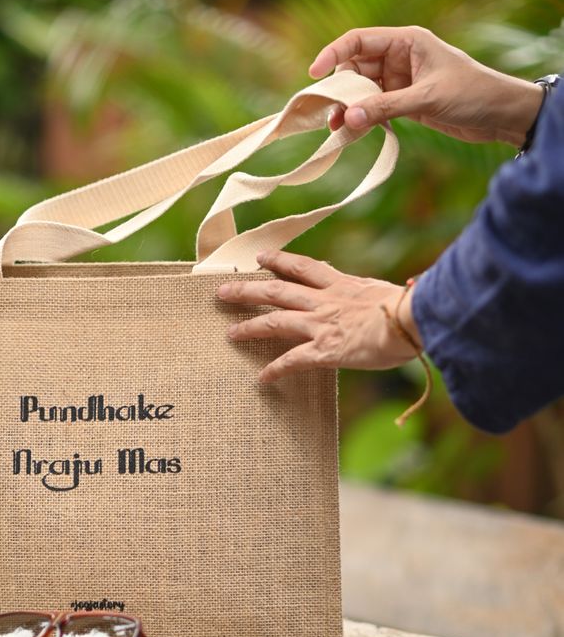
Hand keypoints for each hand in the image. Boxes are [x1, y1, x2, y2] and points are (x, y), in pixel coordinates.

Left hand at [216, 250, 419, 382]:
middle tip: (223, 291)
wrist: (414, 318)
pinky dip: (276, 369)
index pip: (304, 267)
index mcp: (342, 285)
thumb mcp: (389, 293)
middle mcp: (326, 301)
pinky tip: (262, 379)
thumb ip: (376, 295)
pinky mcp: (326, 350)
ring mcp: (322, 325)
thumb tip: (392, 295)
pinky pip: (293, 360)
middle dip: (248, 290)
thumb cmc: (413, 307)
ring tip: (230, 333)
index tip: (261, 257)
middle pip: (277, 290)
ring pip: (275, 321)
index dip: (279, 261)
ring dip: (250, 326)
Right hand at [309, 25, 542, 147]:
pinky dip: (362, 119)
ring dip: (348, 108)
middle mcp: (400, 57)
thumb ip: (387, 107)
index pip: (359, 40)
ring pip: (362, 91)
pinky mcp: (403, 102)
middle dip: (339, 90)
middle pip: (355, 68)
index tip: (314, 75)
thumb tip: (349, 118)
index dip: (333, 54)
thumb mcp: (427, 99)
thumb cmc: (472, 93)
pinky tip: (352, 132)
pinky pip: (373, 108)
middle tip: (328, 113)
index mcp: (407, 41)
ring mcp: (400, 81)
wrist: (499, 114)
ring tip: (337, 127)